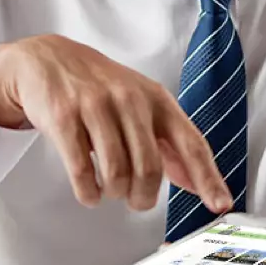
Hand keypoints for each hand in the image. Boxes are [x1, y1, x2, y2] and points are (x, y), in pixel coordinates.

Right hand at [0, 35, 231, 211]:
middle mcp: (129, 100)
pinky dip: (88, 192)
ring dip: (114, 192)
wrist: (46, 60)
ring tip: (109, 190)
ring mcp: (95, 107)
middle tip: (136, 200)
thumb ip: (167, 142)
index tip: (219, 204)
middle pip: (149, 168)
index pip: (191, 143)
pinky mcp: (63, 118)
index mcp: (155, 99)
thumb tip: (195, 180)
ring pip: (116, 173)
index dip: (207, 177)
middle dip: (143, 196)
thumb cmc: (97, 86)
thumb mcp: (139, 103)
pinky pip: (81, 170)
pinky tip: (89, 192)